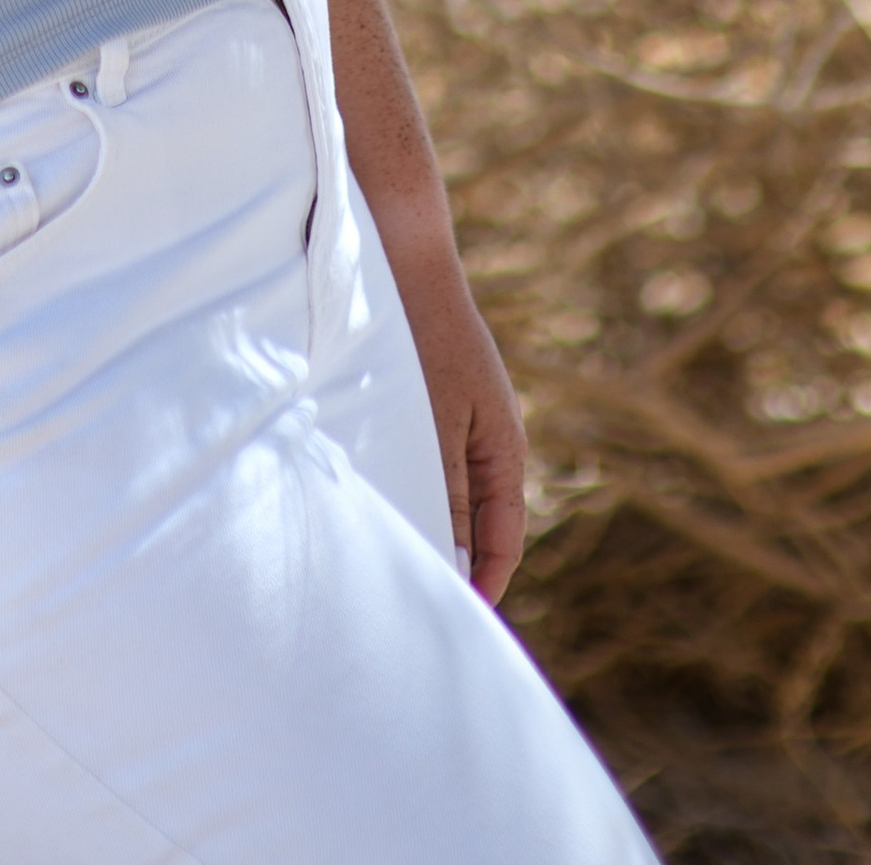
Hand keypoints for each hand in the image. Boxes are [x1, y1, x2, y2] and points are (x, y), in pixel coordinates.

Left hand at [387, 237, 528, 602]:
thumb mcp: (437, 422)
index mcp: (504, 451)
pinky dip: (402, 488)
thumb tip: (452, 563)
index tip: (447, 622)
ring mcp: (458, 420)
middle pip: (476, 527)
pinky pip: (422, 463)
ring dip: (420, 526)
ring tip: (380, 561)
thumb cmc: (420, 331)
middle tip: (407, 606)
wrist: (401, 248)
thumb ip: (447, 493)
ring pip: (445, 496)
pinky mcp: (428, 402)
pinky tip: (365, 501)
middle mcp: (487, 441)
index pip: (503, 543)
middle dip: (448, 565)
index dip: (480, 587)